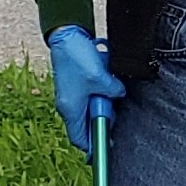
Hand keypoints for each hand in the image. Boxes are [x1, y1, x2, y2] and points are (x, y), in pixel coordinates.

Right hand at [48, 26, 125, 157]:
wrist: (66, 35)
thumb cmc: (77, 58)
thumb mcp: (100, 78)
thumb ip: (114, 91)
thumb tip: (119, 94)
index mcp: (71, 110)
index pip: (80, 139)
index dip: (93, 148)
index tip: (106, 150)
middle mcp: (69, 106)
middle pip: (88, 125)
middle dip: (103, 120)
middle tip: (114, 112)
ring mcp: (71, 95)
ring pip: (91, 109)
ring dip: (103, 103)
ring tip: (110, 92)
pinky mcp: (76, 85)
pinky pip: (90, 96)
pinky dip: (100, 92)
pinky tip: (106, 81)